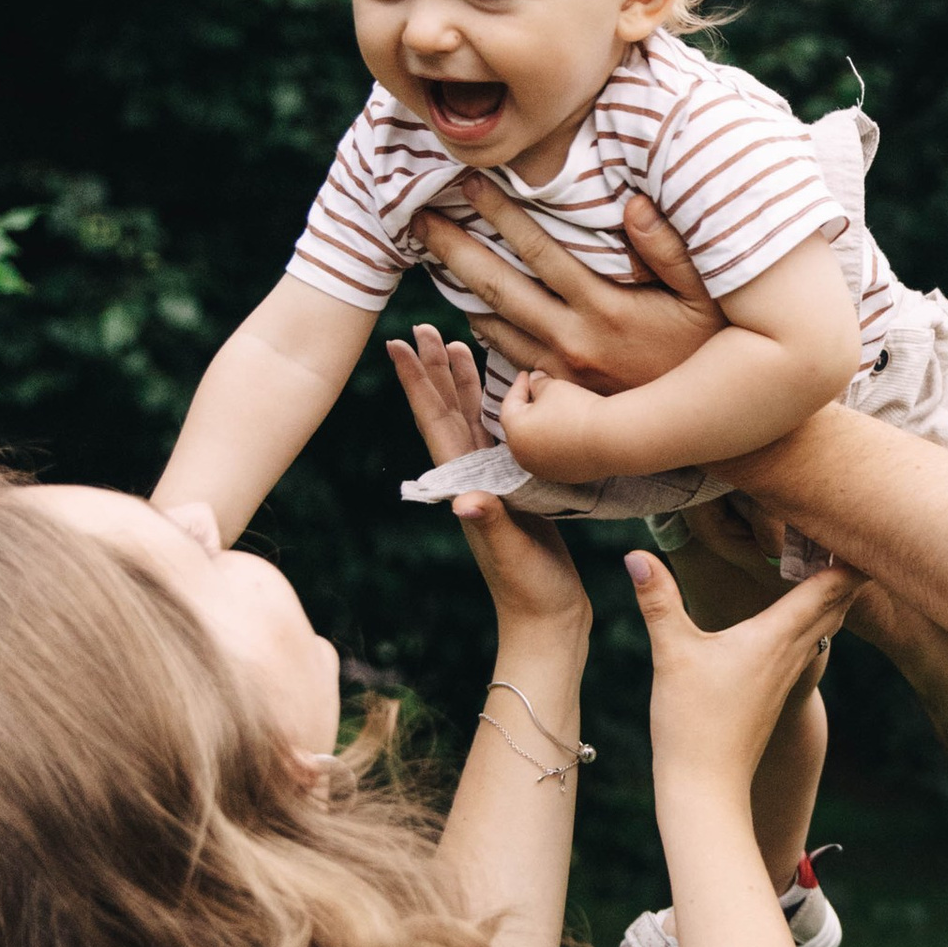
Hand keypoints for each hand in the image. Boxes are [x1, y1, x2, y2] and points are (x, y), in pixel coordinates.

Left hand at [386, 323, 590, 644]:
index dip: (416, 384)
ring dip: (463, 383)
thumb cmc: (529, 589)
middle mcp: (473, 477)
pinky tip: (505, 391)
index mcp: (465, 484)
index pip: (435, 424)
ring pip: (473, 419)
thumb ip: (490, 524)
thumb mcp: (511, 554)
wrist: (549, 619)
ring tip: (459, 344)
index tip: (398, 345)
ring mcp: (494, 481)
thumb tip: (465, 501)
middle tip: (425, 327)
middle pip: (448, 411)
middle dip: (435, 370)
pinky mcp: (519, 487)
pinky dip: (498, 406)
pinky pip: (502, 435)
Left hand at [409, 182, 721, 390]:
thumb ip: (670, 248)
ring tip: (429, 254)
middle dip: (454, 248)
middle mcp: (574, 339)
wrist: (707, 422)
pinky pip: (508, 355)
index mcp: (606, 307)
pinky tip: (466, 305)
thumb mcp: (706, 294)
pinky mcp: (560, 391)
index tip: (468, 182)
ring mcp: (562, 370)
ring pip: (494, 324)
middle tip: (417, 217)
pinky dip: (482, 328)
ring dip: (458, 288)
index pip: (538, 250)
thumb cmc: (712, 347)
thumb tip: (634, 202)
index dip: (500, 213)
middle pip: (499, 287)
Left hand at [500, 366, 634, 483]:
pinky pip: (552, 456)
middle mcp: (522, 455)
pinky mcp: (561, 476)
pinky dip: (554, 443)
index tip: (526, 374)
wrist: (610, 439)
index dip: (518, 386)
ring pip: (535, 444)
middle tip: (535, 393)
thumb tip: (535, 381)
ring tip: (552, 413)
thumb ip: (538, 383)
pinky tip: (566, 431)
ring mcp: (542, 469)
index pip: (510, 404)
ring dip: (540, 429)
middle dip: (526, 409)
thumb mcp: (553, 387)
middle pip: (519, 427)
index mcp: (515, 430)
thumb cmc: (577, 409)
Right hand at [628, 543, 863, 795]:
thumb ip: (657, 600)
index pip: (831, 586)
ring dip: (838, 587)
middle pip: (841, 599)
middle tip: (859, 522)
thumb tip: (635, 554)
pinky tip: (809, 602)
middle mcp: (794, 650)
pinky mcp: (779, 685)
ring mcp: (790, 670)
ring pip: (830, 619)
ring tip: (839, 551)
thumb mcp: (671, 654)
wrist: (708, 784)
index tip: (867, 518)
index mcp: (777, 636)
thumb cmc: (691, 721)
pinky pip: (813, 637)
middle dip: (853, 561)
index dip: (850, 553)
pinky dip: (821, 611)